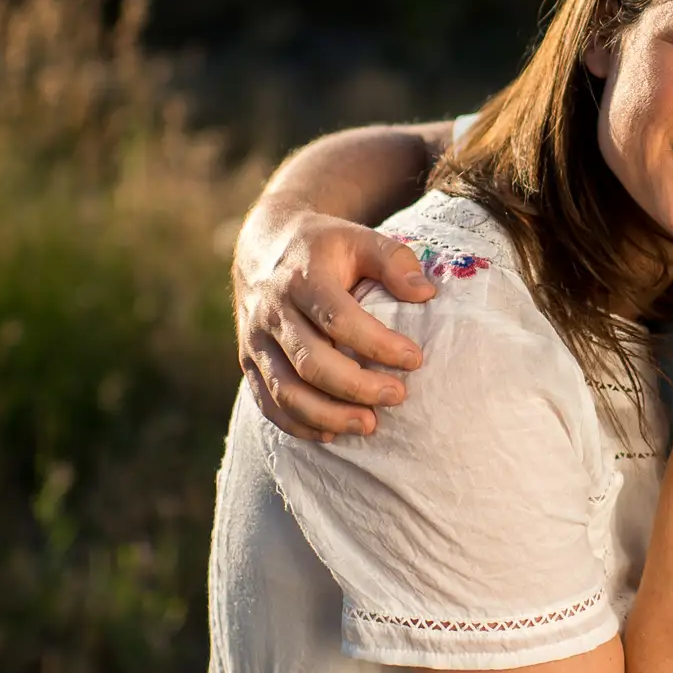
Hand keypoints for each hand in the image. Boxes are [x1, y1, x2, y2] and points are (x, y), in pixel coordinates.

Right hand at [233, 204, 436, 441]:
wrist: (262, 245)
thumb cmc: (322, 247)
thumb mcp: (359, 238)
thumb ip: (394, 261)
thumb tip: (425, 294)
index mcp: (302, 278)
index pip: (338, 318)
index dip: (377, 344)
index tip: (414, 359)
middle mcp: (273, 311)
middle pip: (311, 362)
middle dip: (356, 387)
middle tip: (398, 396)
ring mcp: (255, 340)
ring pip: (285, 390)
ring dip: (328, 415)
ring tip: (369, 425)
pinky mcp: (248, 361)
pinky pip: (267, 402)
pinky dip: (297, 424)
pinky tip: (331, 433)